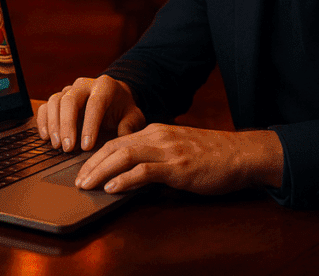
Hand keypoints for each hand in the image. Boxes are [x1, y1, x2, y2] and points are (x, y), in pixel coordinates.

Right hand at [36, 75, 145, 152]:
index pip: (95, 103)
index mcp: (105, 86)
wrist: (114, 99)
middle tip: (68, 148)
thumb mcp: (133, 116)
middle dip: (67, 125)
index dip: (90, 125)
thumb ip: (130, 126)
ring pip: (55, 101)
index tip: (87, 146)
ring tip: (57, 146)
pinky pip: (46, 106)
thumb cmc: (123, 110)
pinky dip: (43, 121)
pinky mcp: (58, 98)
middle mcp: (84, 84)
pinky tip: (47, 138)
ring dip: (54, 125)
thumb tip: (123, 139)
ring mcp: (69, 90)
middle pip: (70, 100)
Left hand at [74, 123, 283, 194]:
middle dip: (92, 164)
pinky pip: (145, 171)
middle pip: (114, 145)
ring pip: (124, 155)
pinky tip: (112, 188)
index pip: (117, 140)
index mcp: (156, 131)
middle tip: (77, 180)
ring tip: (87, 185)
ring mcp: (168, 150)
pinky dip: (125, 179)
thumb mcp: (178, 149)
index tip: (82, 170)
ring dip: (101, 171)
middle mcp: (158, 136)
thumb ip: (156, 155)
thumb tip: (131, 172)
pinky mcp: (178, 167)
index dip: (96, 156)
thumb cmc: (212, 156)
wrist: (241, 155)